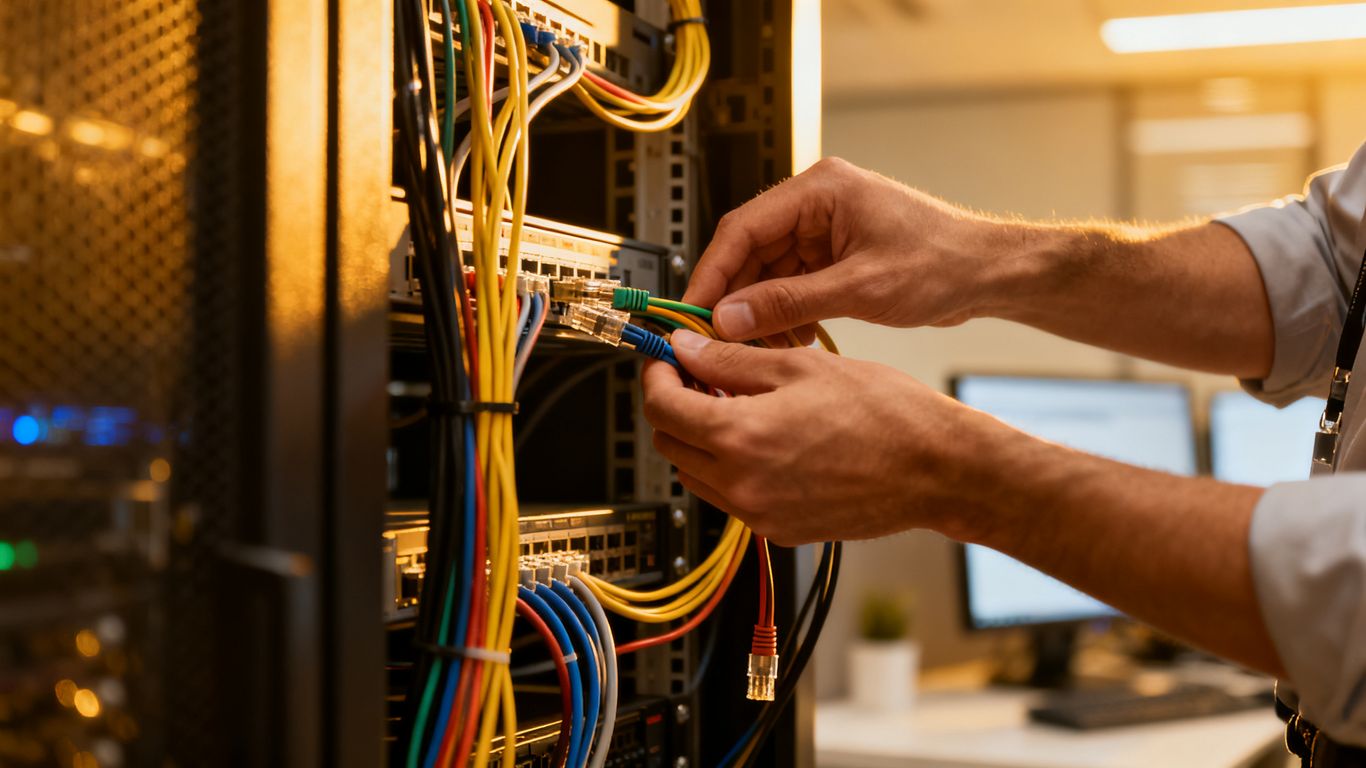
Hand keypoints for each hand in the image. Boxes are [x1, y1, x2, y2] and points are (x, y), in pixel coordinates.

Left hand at [642, 331, 1000, 545]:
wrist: (936, 470)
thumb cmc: (885, 414)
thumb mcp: (800, 368)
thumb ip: (731, 361)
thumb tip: (686, 349)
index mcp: (741, 437)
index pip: (662, 407)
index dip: (657, 374)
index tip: (667, 357)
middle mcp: (743, 485)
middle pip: (671, 444)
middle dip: (674, 406)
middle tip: (699, 375)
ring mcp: (760, 514)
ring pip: (696, 474)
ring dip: (699, 439)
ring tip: (735, 404)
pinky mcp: (779, 530)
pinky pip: (731, 497)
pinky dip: (730, 467)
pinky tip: (763, 438)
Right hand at [686, 157, 1007, 341]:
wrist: (990, 275)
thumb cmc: (944, 263)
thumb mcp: (860, 288)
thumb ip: (789, 302)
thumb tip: (731, 317)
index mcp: (819, 190)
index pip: (743, 228)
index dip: (712, 272)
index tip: (693, 309)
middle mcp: (816, 205)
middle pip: (750, 252)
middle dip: (735, 299)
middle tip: (719, 339)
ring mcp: (825, 230)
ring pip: (767, 273)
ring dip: (760, 312)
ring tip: (761, 348)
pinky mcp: (834, 256)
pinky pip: (791, 285)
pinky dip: (785, 314)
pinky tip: (791, 341)